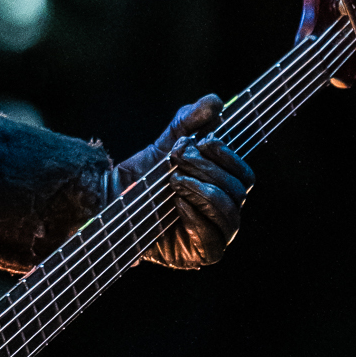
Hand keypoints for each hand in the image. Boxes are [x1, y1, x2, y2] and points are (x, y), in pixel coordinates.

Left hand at [114, 94, 253, 269]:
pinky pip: (213, 239)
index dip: (228, 156)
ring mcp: (214, 236)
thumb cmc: (142, 177)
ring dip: (202, 190)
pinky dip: (196, 216)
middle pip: (238, 191)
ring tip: (174, 180)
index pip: (244, 175)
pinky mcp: (198, 255)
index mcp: (223, 188)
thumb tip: (216, 101)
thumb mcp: (165, 144)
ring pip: (230, 214)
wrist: (110, 202)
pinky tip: (176, 204)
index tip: (203, 141)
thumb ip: (189, 122)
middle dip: (208, 169)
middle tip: (178, 158)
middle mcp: (223, 213)